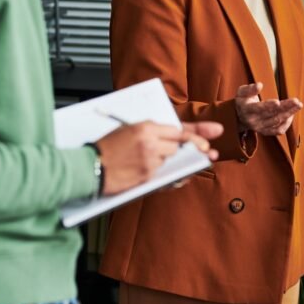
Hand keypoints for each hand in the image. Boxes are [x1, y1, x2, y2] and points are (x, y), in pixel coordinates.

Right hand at [95, 120, 221, 195]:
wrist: (88, 167)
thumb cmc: (105, 147)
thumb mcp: (128, 130)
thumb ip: (152, 131)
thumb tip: (176, 135)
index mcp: (145, 127)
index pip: (180, 129)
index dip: (199, 131)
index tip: (216, 131)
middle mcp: (150, 143)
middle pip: (180, 145)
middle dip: (184, 148)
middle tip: (200, 151)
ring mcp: (150, 161)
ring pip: (172, 159)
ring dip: (167, 160)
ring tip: (148, 159)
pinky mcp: (147, 177)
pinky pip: (165, 174)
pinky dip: (163, 173)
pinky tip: (155, 171)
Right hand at [234, 82, 302, 135]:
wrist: (239, 117)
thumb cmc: (243, 101)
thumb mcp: (242, 92)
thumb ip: (250, 89)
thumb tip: (259, 85)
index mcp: (247, 110)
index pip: (259, 108)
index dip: (268, 105)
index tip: (278, 102)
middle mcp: (254, 121)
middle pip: (272, 114)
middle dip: (285, 107)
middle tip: (296, 101)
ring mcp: (260, 128)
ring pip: (277, 122)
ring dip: (289, 114)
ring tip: (298, 105)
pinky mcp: (266, 132)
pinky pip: (278, 130)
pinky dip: (287, 123)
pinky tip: (292, 114)